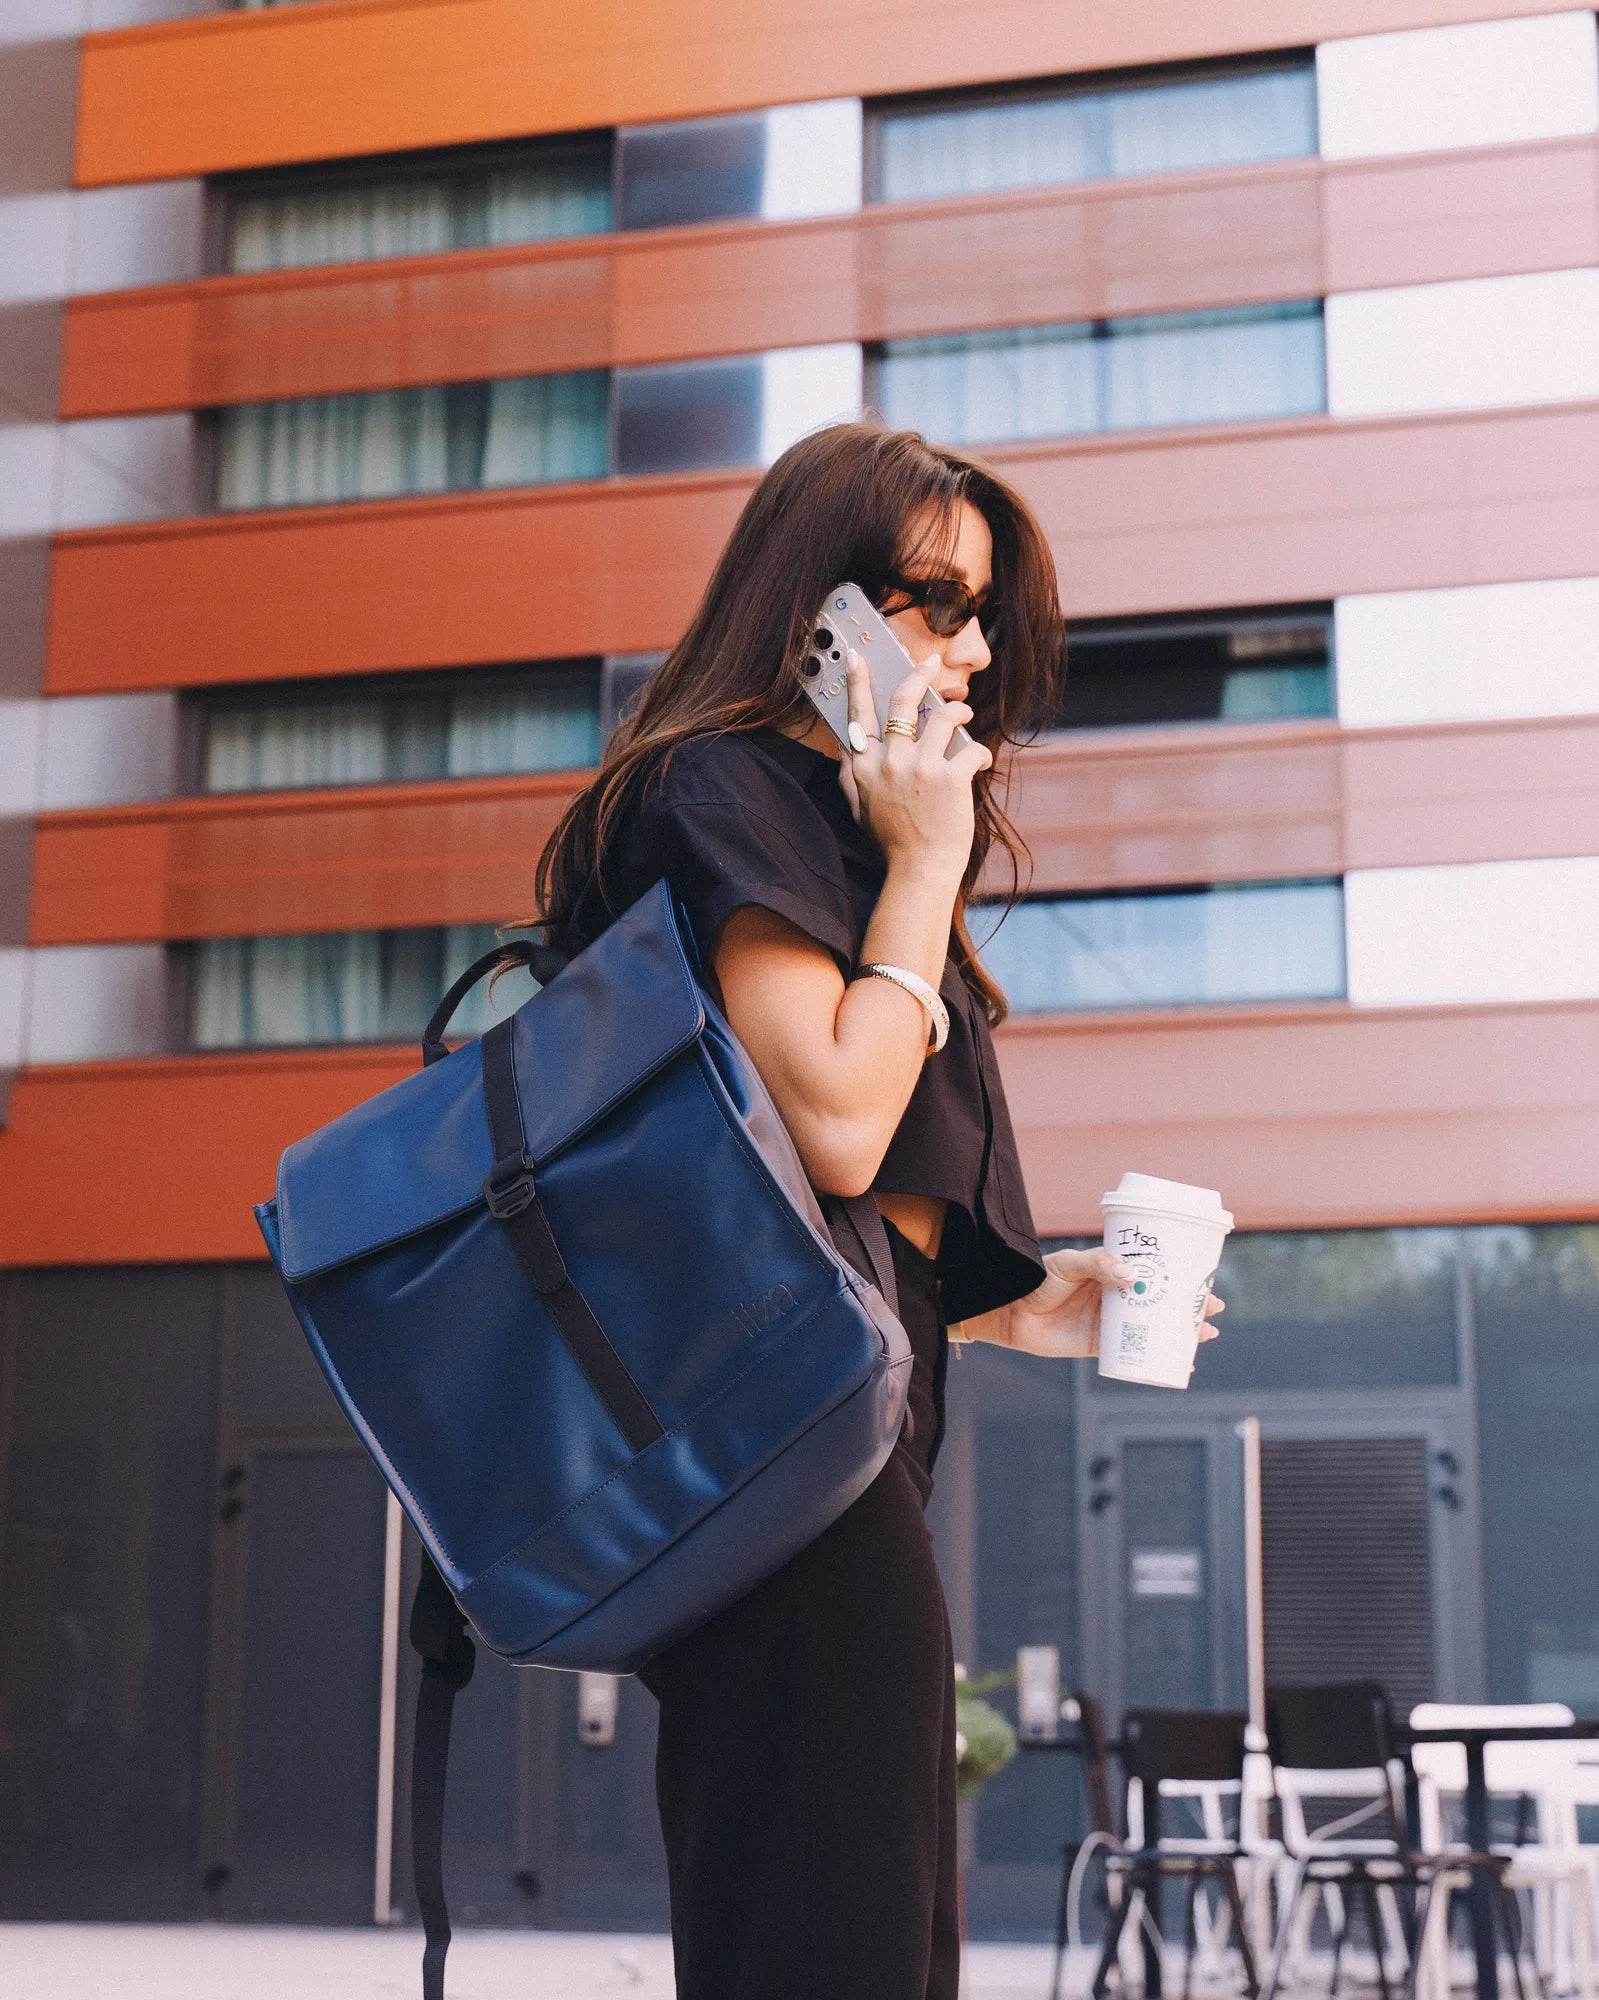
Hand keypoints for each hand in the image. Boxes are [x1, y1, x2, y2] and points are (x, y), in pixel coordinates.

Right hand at [837, 649, 990, 871]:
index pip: (858, 716)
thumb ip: (850, 775)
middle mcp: (890, 763)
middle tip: (932, 662)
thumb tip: (845, 747)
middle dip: (919, 674)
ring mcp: (921, 768)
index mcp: (864, 768)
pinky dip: (979, 752)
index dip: (858, 683)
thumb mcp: (858, 808)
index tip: (858, 658)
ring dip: (959, 710)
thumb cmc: (891, 842)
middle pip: (903, 702)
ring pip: (943, 716)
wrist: (920, 870)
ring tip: (964, 714)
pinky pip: (971, 748)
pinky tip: (979, 761)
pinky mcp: (951, 778)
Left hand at [984, 1247, 1224, 1358]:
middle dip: (1187, 1305)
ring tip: (1204, 1336)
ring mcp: (1108, 1321)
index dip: (1177, 1273)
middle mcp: (1114, 1295)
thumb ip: (1096, 1265)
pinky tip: (1177, 1366)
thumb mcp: (1067, 1265)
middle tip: (1213, 1309)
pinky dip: (1154, 1359)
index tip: (1203, 1277)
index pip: (1151, 1270)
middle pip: (1158, 1299)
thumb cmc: (1037, 1280)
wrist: (1009, 1311)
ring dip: (1177, 1332)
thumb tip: (1131, 1275)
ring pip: (1151, 1326)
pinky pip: (1131, 1353)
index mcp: (1110, 1270)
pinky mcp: (1097, 1346)